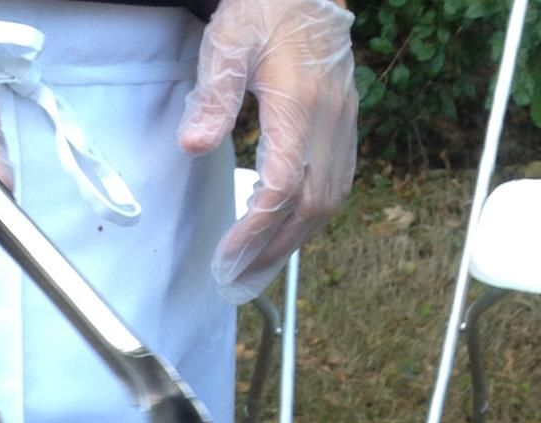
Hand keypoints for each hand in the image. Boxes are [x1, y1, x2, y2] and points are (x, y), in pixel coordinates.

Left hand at [178, 0, 356, 304]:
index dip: (255, 230)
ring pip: (329, 200)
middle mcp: (330, 119)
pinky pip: (338, 181)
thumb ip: (214, 94)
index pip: (281, 187)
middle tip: (239, 278)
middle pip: (310, 207)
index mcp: (299, 103)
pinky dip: (312, 215)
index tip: (227, 257)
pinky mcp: (346, 121)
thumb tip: (194, 144)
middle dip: (274, 249)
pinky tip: (287, 228)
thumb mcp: (228, 40)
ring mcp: (344, 121)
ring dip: (295, 239)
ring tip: (260, 265)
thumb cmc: (264, 6)